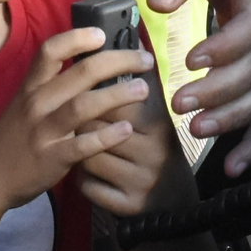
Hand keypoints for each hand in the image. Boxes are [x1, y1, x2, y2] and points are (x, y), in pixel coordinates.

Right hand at [0, 28, 155, 213]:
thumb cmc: (11, 138)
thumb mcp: (23, 105)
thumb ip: (50, 88)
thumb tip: (88, 68)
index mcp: (30, 87)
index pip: (50, 51)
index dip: (77, 38)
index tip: (103, 34)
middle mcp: (37, 103)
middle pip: (81, 73)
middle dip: (118, 61)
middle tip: (145, 59)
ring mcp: (44, 131)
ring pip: (85, 106)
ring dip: (118, 96)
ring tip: (143, 90)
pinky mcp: (53, 158)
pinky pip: (84, 145)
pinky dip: (108, 136)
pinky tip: (128, 130)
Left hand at [78, 66, 188, 216]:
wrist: (172, 205)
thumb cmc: (155, 152)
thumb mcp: (155, 121)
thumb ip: (139, 89)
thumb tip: (124, 44)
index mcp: (159, 126)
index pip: (115, 101)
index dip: (96, 98)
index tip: (91, 98)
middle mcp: (153, 153)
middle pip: (95, 127)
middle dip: (82, 124)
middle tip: (81, 125)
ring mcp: (140, 182)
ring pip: (87, 157)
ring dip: (78, 152)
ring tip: (84, 149)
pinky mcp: (126, 206)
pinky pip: (87, 186)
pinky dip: (82, 180)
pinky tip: (90, 175)